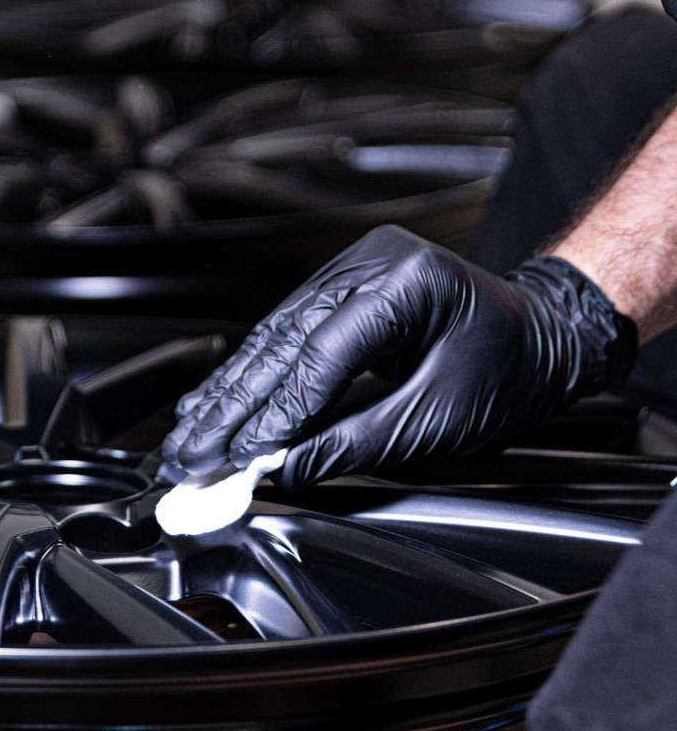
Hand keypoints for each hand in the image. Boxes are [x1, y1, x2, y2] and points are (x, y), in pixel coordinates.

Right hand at [162, 226, 636, 487]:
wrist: (543, 335)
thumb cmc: (508, 370)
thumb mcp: (439, 418)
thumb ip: (356, 441)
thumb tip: (286, 468)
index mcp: (406, 281)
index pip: (322, 353)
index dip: (276, 412)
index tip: (239, 457)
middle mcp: (370, 262)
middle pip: (283, 341)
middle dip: (233, 407)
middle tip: (191, 454)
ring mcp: (352, 268)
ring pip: (272, 336)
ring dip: (227, 393)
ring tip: (187, 435)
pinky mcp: (341, 285)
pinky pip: (284, 333)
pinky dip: (249, 374)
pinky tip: (211, 399)